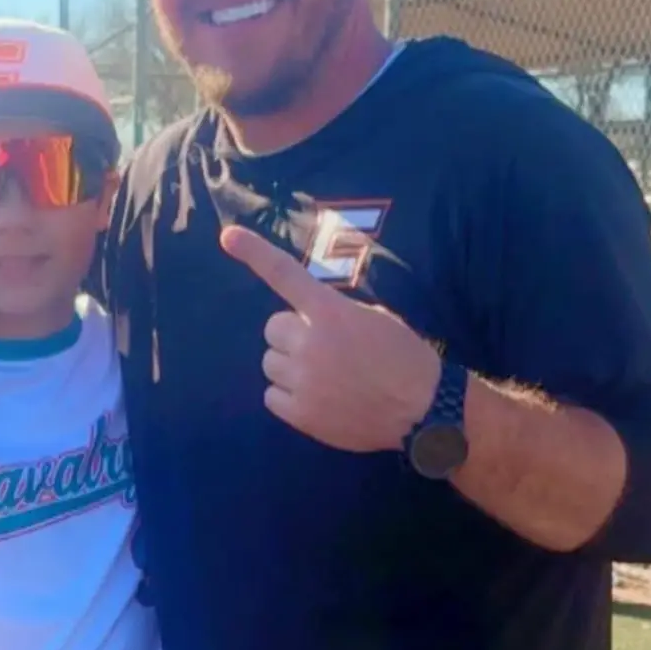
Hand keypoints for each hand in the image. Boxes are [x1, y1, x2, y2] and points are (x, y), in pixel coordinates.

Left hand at [220, 225, 439, 452]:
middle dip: (292, 336)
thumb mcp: (375, 319)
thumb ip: (336, 313)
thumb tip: (310, 316)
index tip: (228, 236)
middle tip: (323, 350)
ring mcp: (302, 379)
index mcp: (331, 312)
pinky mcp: (300, 413)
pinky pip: (271, 397)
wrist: (422, 409)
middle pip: (273, 329)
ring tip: (325, 378)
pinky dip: (289, 397)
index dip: (254, 253)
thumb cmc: (405, 359)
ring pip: (270, 364)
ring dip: (290, 366)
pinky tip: (318, 399)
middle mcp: (310, 342)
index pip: (285, 275)